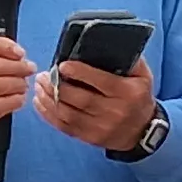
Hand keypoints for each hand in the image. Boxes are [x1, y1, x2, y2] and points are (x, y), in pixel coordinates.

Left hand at [34, 59, 159, 151]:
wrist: (143, 131)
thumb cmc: (139, 97)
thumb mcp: (142, 76)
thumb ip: (128, 60)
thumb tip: (106, 43)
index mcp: (127, 93)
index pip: (101, 82)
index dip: (80, 73)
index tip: (62, 65)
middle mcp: (114, 111)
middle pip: (80, 99)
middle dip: (57, 86)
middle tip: (43, 75)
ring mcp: (101, 128)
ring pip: (69, 114)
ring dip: (49, 100)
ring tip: (39, 86)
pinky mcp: (90, 138)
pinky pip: (65, 127)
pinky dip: (49, 115)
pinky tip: (40, 102)